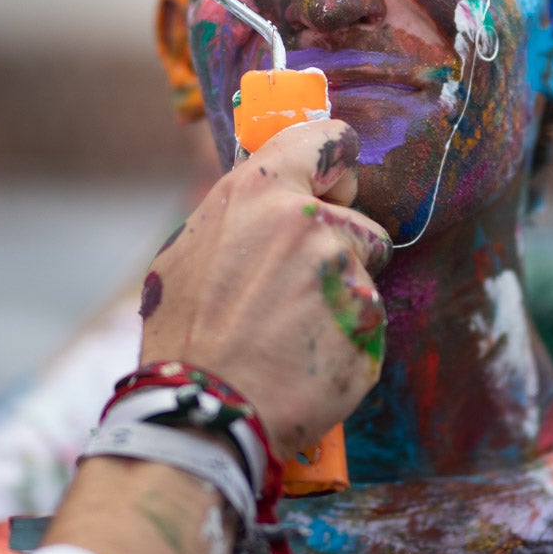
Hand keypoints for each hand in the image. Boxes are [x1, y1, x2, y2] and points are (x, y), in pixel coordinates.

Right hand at [138, 120, 390, 459]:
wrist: (201, 413)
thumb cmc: (185, 334)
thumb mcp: (187, 252)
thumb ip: (240, 216)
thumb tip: (267, 199)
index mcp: (261, 190)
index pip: (329, 140)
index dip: (334, 164)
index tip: (332, 183)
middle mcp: (309, 221)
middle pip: (356, 218)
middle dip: (338, 246)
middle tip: (297, 285)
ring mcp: (344, 272)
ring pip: (364, 272)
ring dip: (341, 295)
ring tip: (293, 330)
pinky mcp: (367, 323)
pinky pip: (366, 322)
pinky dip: (344, 340)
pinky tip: (305, 360)